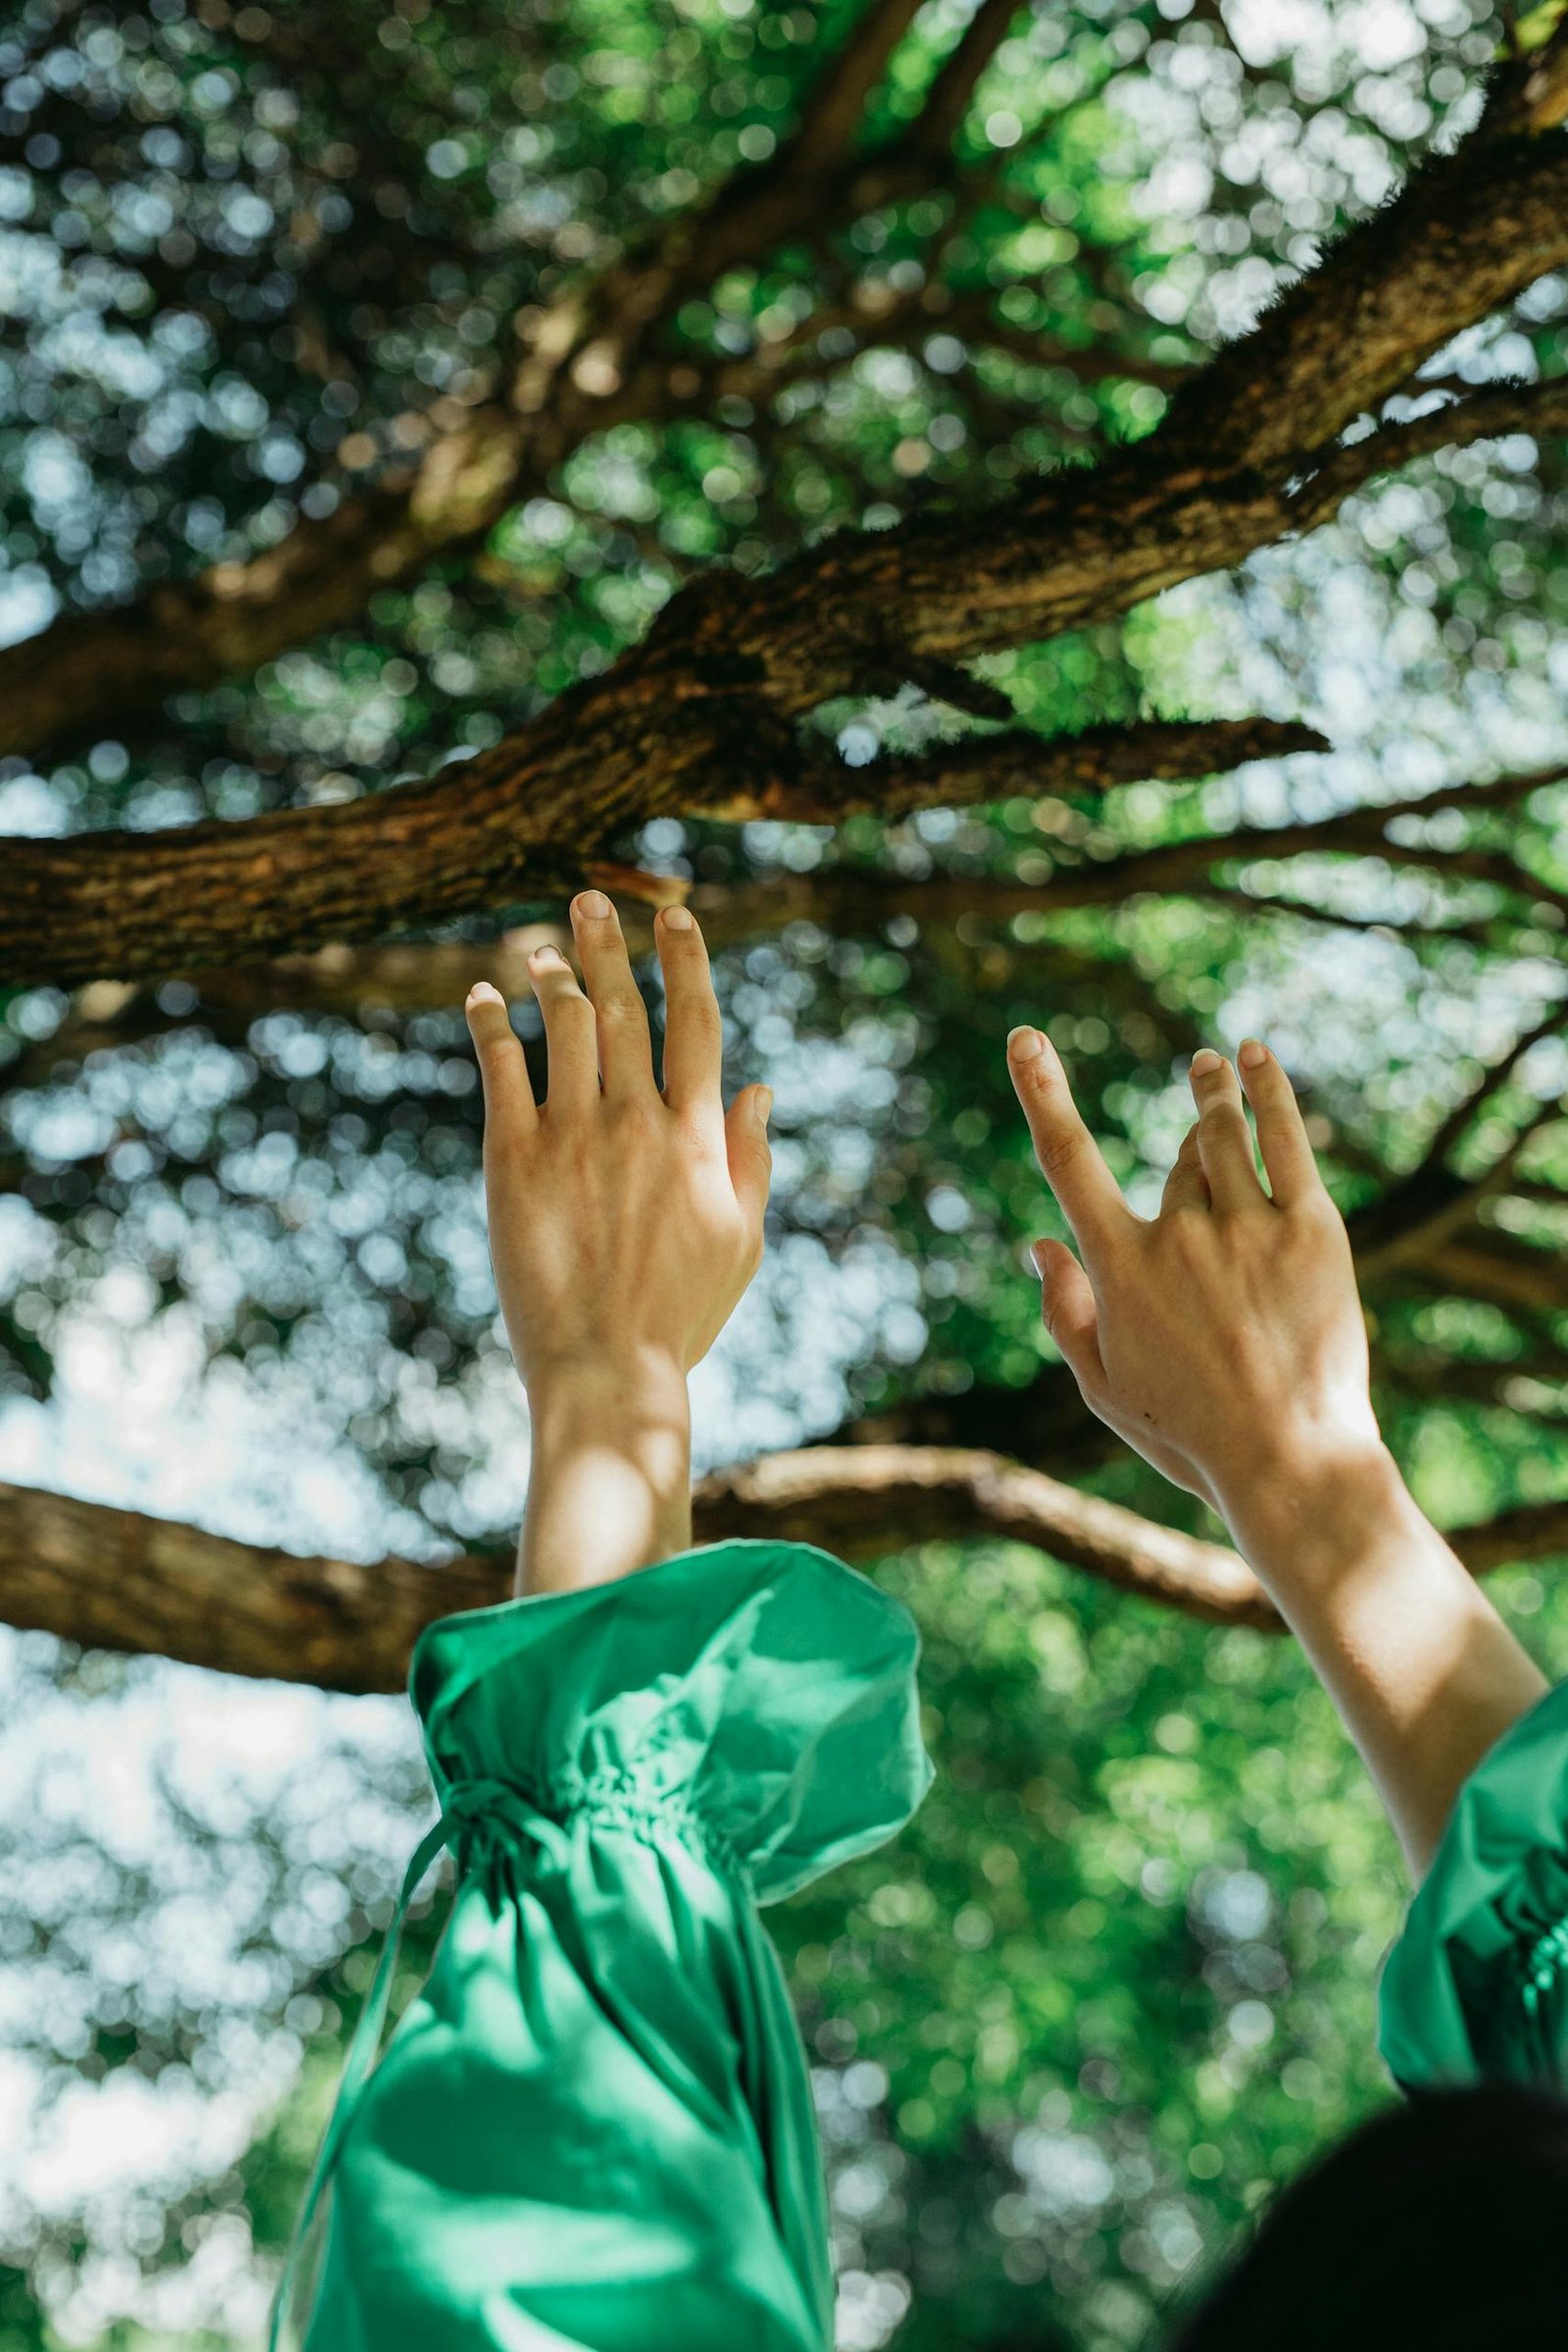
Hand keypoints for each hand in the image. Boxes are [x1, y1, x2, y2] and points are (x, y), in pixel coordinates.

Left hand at [463, 891, 772, 1397]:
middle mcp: (637, 1120)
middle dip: (607, 945)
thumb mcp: (742, 1240)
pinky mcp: (513, 1158)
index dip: (685, 961)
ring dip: (552, 977)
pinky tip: (480, 996)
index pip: (695, 1024)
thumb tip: (761, 1087)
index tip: (675, 915)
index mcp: (695, 1136)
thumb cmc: (680, 1315)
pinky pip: (500, 1070)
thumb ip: (751, 1158)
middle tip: (588, 898)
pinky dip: (490, 1025)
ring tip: (540, 948)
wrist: (606, 1368)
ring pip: (564, 1027)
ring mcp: (573, 1134)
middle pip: (624, 1008)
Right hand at [1005, 1030, 1382, 1524]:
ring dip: (1215, 1091)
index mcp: (1120, 1269)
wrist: (1291, 1460)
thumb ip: (1065, 1311)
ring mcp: (1248, 1228)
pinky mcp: (1312, 1231)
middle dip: (1186, 1133)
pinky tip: (1258, 1058)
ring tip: (1213, 1063)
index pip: (1067, 1159)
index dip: (1043, 1091)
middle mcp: (1180, 1236)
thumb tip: (1040, 1241)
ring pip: (1224, 1138)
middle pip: (1178, 1159)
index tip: (1026, 1039)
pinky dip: (1271, 1092)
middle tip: (1196, 1105)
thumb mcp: (1102, 1387)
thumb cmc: (1189, 1434)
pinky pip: (1287, 1140)